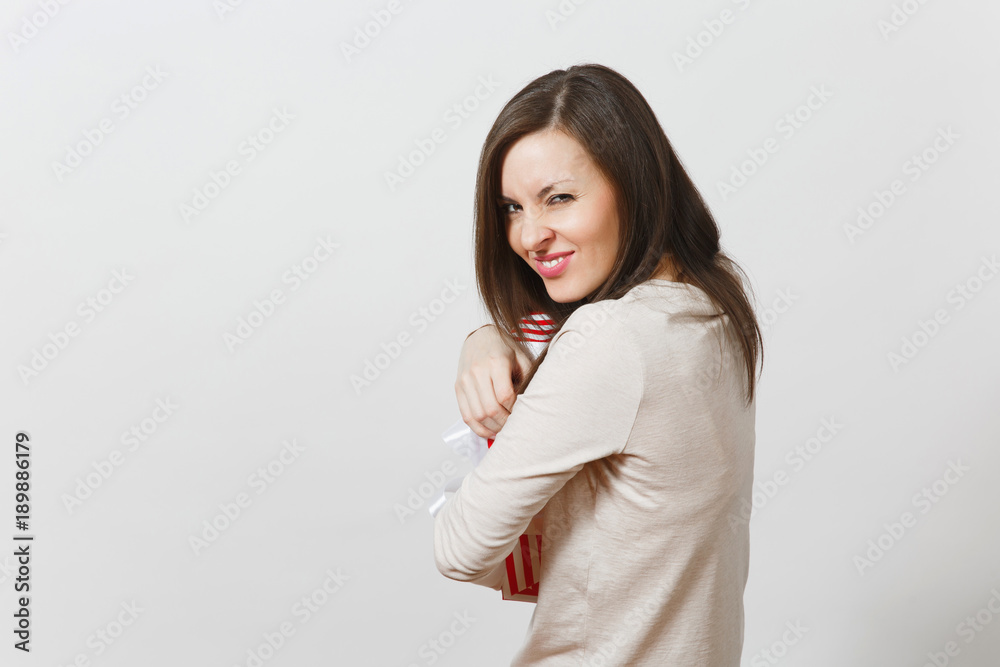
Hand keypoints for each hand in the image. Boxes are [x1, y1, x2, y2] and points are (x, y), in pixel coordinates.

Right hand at [455, 324, 532, 439]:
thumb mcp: (521, 358)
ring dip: (493, 428)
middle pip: (491, 408)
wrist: (481, 337)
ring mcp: (465, 381)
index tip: (522, 413)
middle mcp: (477, 372)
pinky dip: (478, 428)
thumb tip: (529, 406)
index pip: (505, 396)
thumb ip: (527, 379)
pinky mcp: (458, 388)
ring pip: (478, 415)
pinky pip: (466, 415)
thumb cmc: (504, 348)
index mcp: (496, 362)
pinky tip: (490, 430)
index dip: (515, 410)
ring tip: (504, 429)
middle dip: (505, 422)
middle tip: (515, 425)